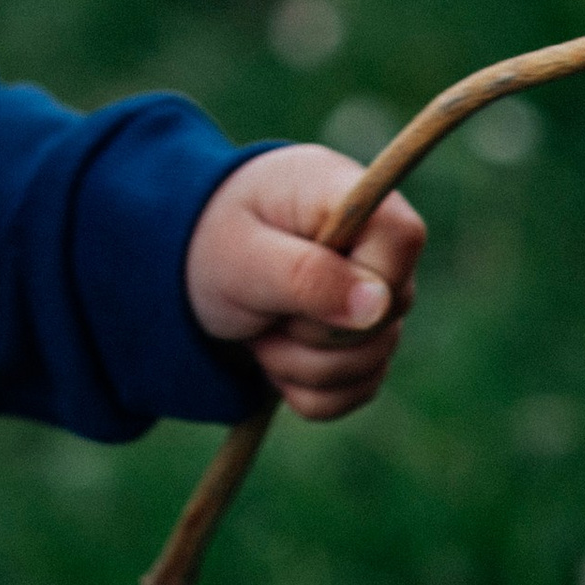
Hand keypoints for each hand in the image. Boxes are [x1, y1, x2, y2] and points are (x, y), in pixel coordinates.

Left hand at [183, 146, 424, 422]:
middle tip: (261, 306)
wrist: (182, 270)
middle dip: (313, 332)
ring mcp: (371, 295)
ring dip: (301, 364)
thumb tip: (380, 305)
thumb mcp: (242, 256)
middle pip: (389, 315)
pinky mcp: (360, 341)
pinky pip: (356, 391)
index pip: (401, 236)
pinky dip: (307, 388)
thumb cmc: (209, 241)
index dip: (366, 278)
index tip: (304, 289)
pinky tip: (273, 354)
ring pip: (372, 364)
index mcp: (343, 193)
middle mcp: (370, 242)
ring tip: (258, 328)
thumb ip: (306, 274)